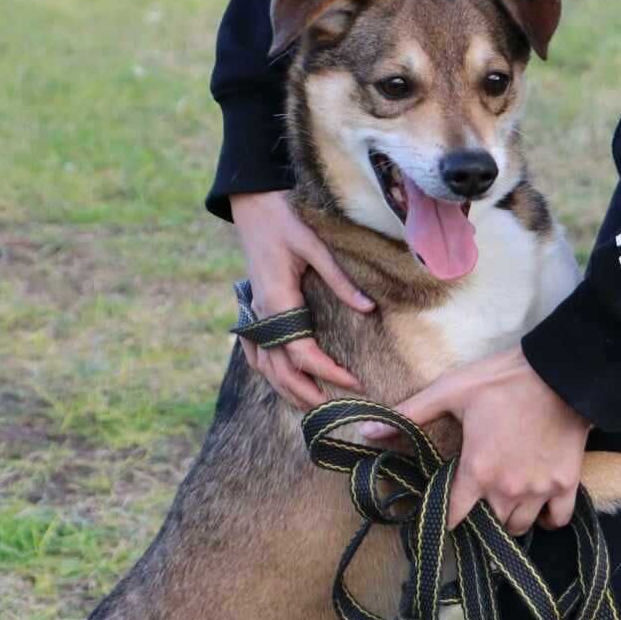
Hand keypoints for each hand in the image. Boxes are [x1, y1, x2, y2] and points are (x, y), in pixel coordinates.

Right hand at [230, 190, 374, 408]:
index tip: (354, 383)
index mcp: (278, 302)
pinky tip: (281, 381)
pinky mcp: (254, 311)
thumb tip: (368, 308)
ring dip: (286, 389)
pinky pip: (255, 352)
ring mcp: (254, 316)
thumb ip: (340, 281)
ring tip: (311, 406)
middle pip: (280, 371)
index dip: (328, 372)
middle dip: (306, 394)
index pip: (303, 353)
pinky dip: (267, 372)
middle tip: (334, 412)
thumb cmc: (283, 222)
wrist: (252, 207)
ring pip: (265, 367)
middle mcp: (262, 316)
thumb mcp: (315, 246)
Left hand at [362, 348, 589, 533]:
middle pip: (489, 525)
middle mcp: (507, 489)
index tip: (441, 513)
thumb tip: (366, 431)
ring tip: (502, 503)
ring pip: (520, 526)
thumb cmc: (502, 380)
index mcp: (477, 471)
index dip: (444, 517)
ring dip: (509, 519)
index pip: (454, 516)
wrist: (560, 373)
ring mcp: (539, 489)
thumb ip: (410, 414)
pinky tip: (538, 506)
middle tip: (475, 502)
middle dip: (479, 518)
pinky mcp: (566, 483)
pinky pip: (557, 519)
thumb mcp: (450, 391)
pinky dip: (547, 519)